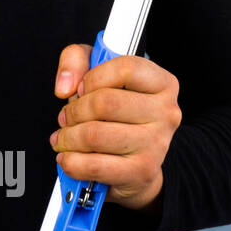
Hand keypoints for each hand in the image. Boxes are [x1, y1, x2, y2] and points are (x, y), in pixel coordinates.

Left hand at [51, 44, 181, 212]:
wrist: (136, 165)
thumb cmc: (116, 115)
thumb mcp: (98, 73)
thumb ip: (77, 59)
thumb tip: (65, 87)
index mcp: (163, 83)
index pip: (126, 68)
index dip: (93, 78)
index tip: (81, 89)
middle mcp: (166, 112)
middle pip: (104, 103)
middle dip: (73, 111)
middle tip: (66, 118)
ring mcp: (157, 144)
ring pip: (95, 135)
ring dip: (68, 138)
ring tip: (64, 138)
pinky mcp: (142, 171)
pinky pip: (93, 166)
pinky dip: (71, 162)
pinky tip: (68, 157)